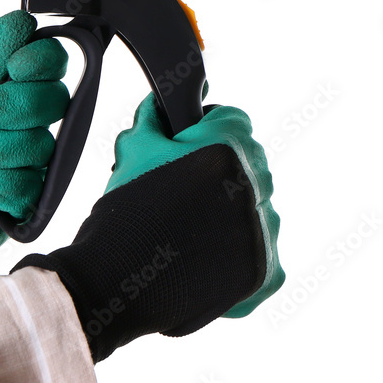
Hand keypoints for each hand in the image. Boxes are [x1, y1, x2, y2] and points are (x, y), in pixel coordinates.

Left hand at [0, 10, 68, 273]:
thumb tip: (25, 22)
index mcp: (7, 80)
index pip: (52, 58)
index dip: (42, 61)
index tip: (13, 68)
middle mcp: (28, 115)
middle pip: (54, 99)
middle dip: (5, 107)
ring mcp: (32, 157)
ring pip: (39, 144)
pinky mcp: (30, 197)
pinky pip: (28, 185)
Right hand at [11, 92, 283, 361]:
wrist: (116, 281)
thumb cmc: (124, 210)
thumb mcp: (133, 148)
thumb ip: (153, 116)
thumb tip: (162, 101)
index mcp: (227, 148)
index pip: (233, 120)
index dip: (205, 130)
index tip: (186, 149)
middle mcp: (254, 187)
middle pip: (247, 163)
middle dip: (219, 172)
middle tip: (182, 192)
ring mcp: (265, 233)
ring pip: (256, 207)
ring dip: (231, 212)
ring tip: (190, 230)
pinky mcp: (267, 274)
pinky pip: (263, 253)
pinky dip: (238, 255)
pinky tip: (204, 258)